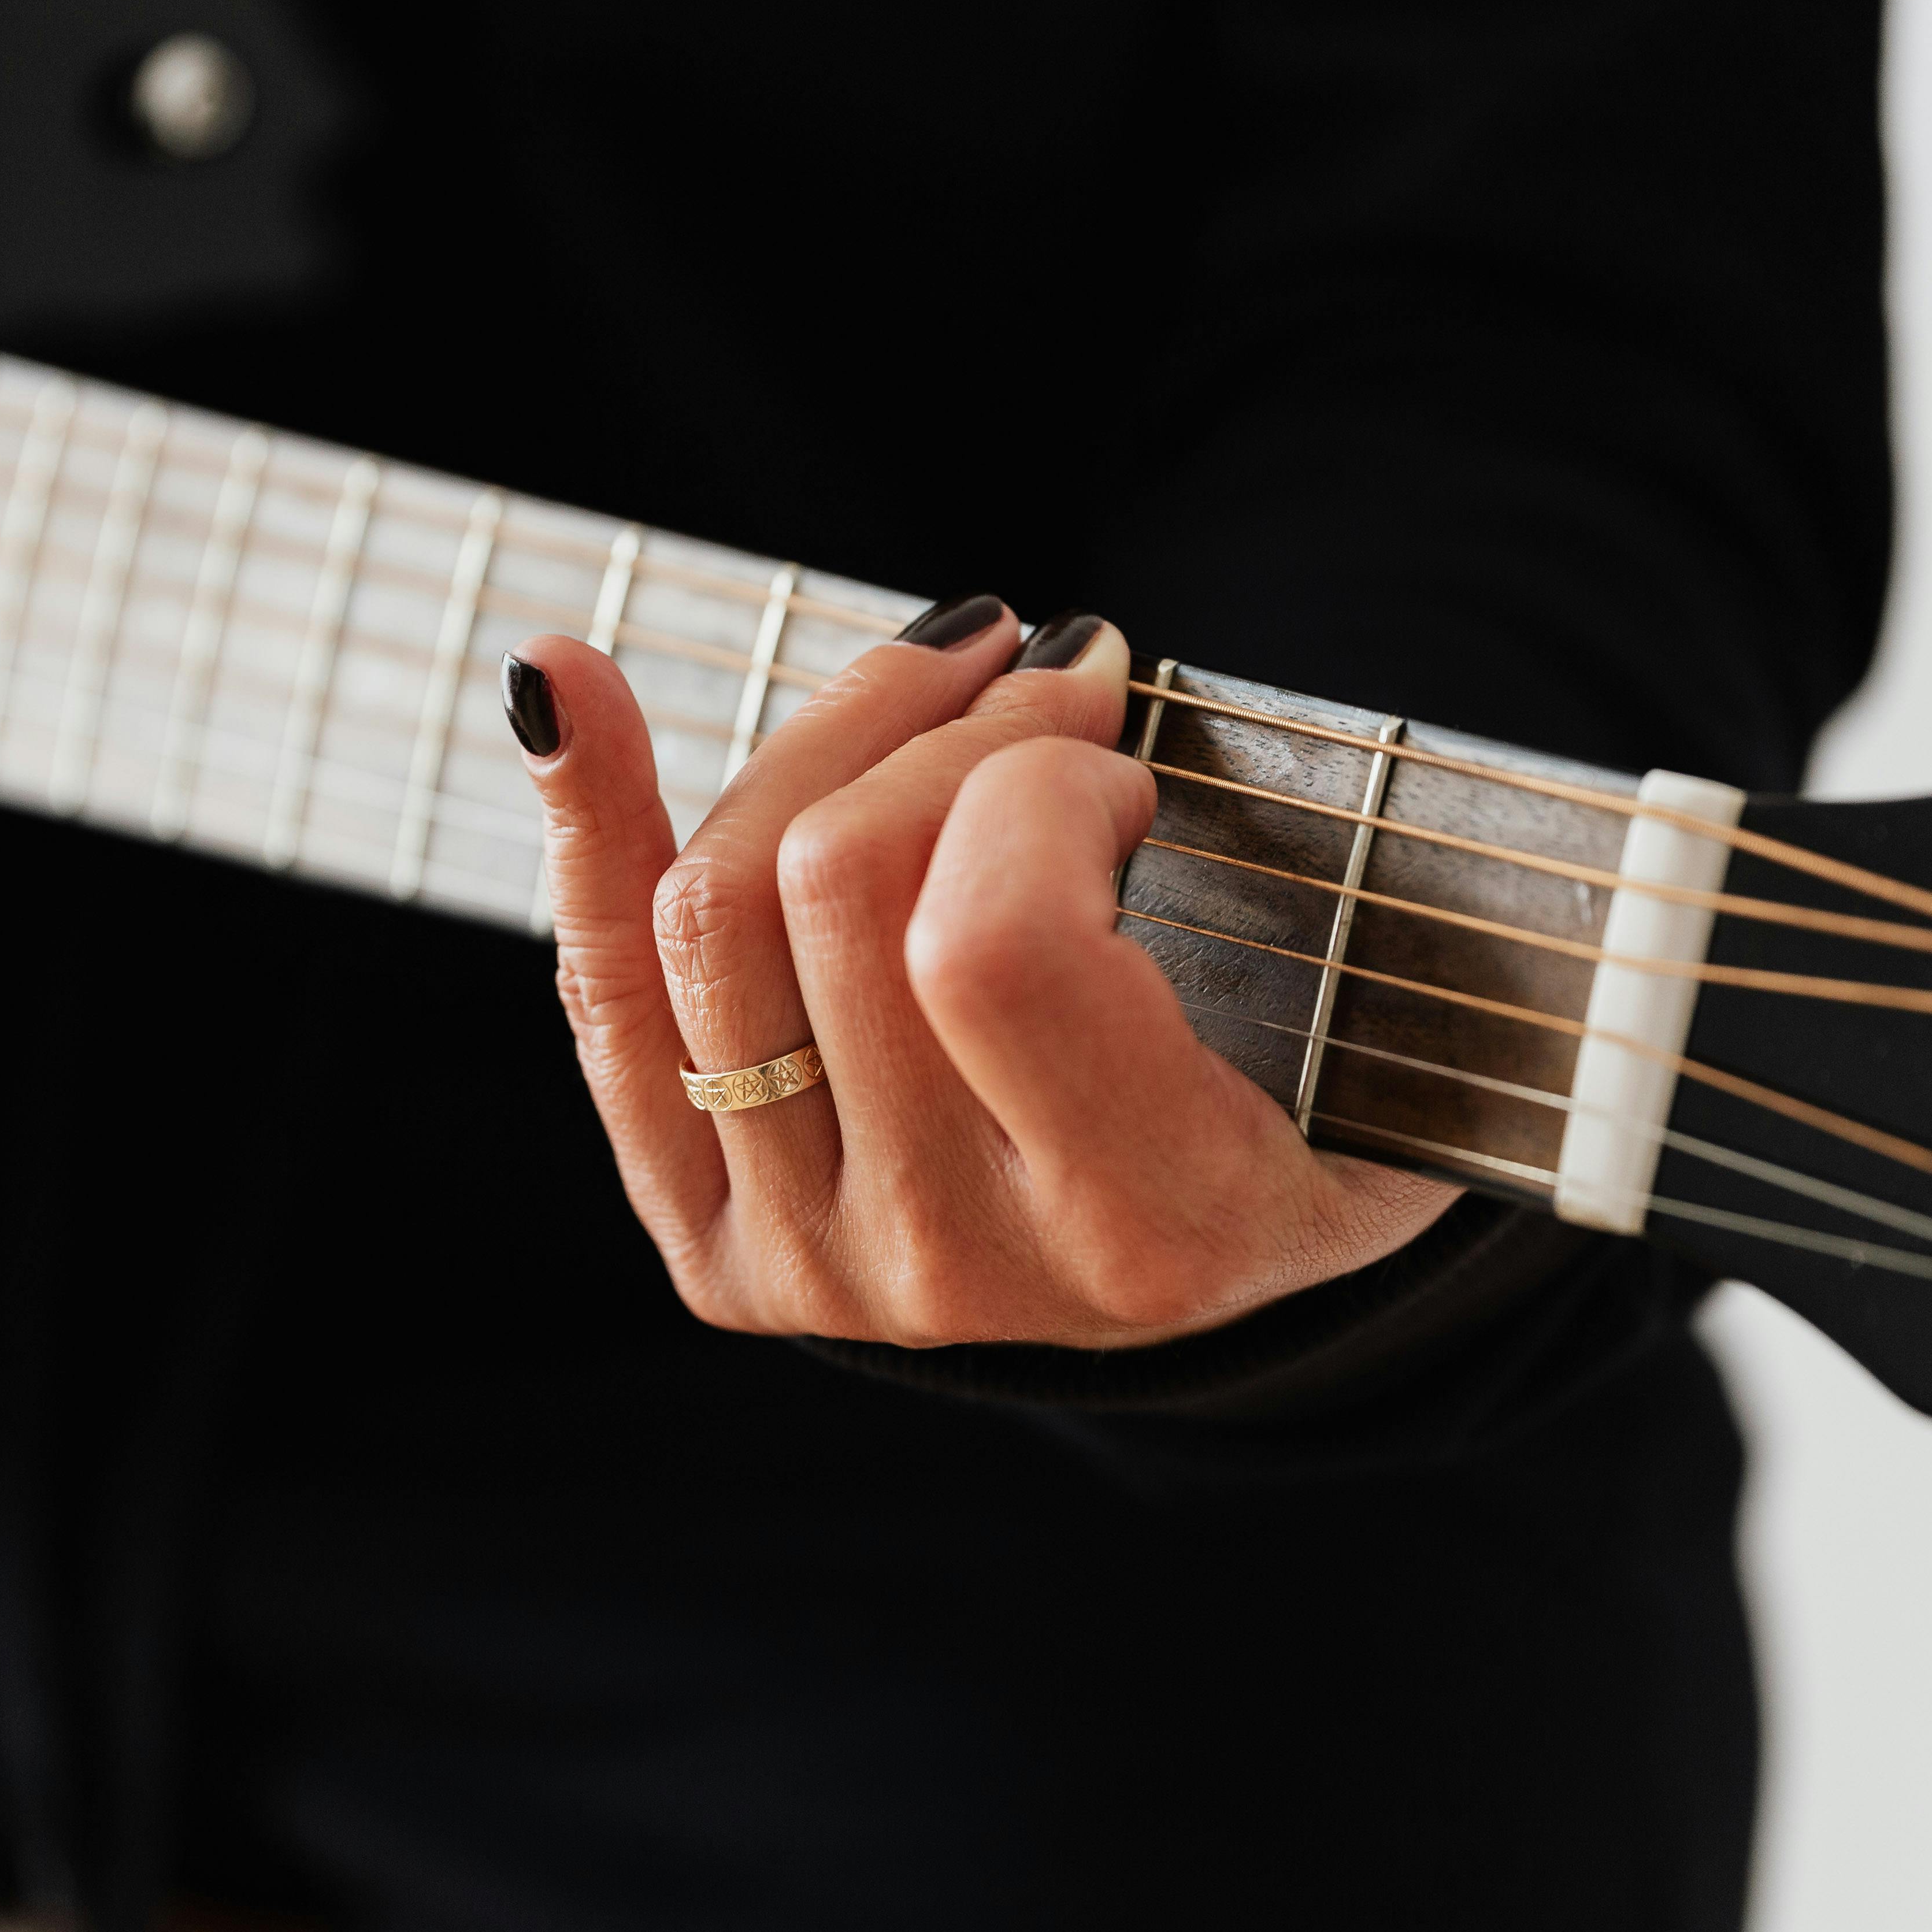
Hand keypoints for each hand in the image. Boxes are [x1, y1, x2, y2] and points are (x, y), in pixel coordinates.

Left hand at [504, 598, 1457, 1349]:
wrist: (1202, 1268)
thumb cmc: (1306, 1098)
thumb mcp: (1365, 1011)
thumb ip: (1261, 870)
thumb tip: (1056, 663)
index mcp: (1147, 1225)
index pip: (993, 944)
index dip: (1036, 785)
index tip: (1116, 762)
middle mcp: (954, 1262)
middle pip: (835, 891)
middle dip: (941, 725)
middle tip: (1037, 679)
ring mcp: (814, 1266)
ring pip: (712, 914)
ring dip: (819, 735)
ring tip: (926, 685)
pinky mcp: (715, 1248)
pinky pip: (612, 1002)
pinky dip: (591, 822)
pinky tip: (566, 682)